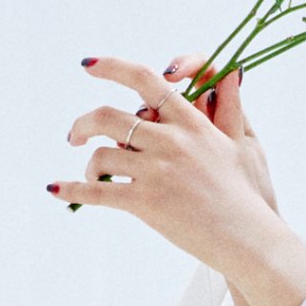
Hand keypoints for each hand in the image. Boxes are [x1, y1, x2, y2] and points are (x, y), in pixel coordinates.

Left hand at [54, 54, 282, 275]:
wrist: (249, 239)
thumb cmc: (246, 196)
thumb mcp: (242, 144)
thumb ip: (228, 109)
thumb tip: (231, 74)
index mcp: (191, 123)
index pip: (146, 80)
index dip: (112, 67)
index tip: (89, 66)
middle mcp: (171, 141)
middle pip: (108, 117)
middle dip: (83, 124)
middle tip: (75, 135)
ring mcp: (157, 171)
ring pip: (102, 156)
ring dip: (90, 166)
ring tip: (95, 177)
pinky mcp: (147, 203)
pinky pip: (98, 192)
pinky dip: (72, 190)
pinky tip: (56, 190)